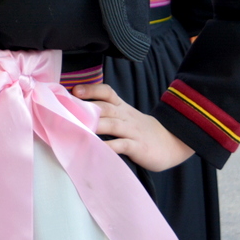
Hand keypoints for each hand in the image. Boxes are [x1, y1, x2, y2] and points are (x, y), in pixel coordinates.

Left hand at [74, 83, 194, 170]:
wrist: (172, 142)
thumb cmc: (141, 130)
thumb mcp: (126, 116)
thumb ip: (107, 113)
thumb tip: (78, 112)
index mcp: (122, 108)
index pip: (107, 93)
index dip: (91, 90)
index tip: (75, 91)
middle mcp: (125, 116)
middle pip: (105, 108)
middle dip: (85, 108)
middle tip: (66, 111)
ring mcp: (132, 131)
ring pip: (111, 124)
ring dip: (94, 126)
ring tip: (76, 128)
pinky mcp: (138, 147)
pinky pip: (121, 145)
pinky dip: (109, 147)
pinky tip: (96, 149)